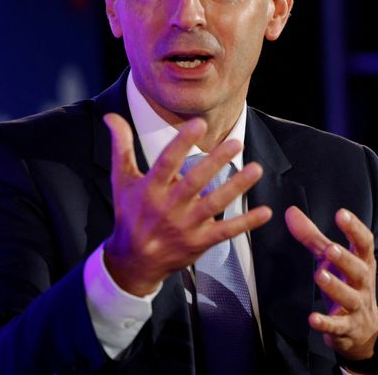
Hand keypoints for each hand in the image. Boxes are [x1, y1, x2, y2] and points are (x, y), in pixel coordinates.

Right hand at [102, 113, 271, 295]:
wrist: (133, 261)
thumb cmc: (129, 214)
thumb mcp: (121, 180)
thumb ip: (121, 147)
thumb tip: (111, 117)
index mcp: (150, 190)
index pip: (167, 163)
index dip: (182, 143)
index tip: (199, 124)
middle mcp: (168, 208)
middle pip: (195, 182)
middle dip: (216, 162)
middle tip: (236, 143)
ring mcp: (185, 227)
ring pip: (214, 204)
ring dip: (237, 187)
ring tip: (256, 169)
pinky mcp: (199, 242)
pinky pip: (226, 231)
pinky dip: (246, 223)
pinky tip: (265, 212)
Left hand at [285, 206, 377, 361]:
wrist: (366, 331)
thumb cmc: (348, 284)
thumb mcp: (333, 261)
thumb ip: (313, 237)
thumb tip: (290, 211)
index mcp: (362, 262)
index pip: (364, 243)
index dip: (355, 228)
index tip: (341, 214)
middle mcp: (363, 283)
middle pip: (358, 269)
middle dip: (345, 259)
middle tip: (330, 249)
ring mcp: (357, 306)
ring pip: (349, 296)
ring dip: (335, 286)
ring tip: (320, 275)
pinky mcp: (347, 328)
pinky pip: (337, 326)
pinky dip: (325, 322)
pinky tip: (312, 318)